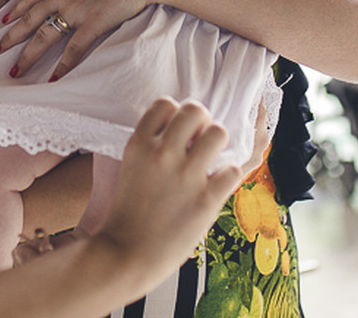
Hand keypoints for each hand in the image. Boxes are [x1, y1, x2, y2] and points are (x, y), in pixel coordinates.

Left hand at [0, 0, 170, 80]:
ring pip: (44, 36)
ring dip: (28, 56)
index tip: (2, 24)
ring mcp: (76, 9)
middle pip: (30, 20)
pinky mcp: (93, 23)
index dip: (14, 11)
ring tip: (15, 72)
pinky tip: (54, 79)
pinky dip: (62, 66)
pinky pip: (73, 49)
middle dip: (11, 38)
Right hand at [95, 99, 239, 274]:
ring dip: (218, 144)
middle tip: (200, 140)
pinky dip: (228, 176)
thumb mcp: (129, 169)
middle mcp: (163, 153)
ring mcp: (186, 176)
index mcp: (139, 145)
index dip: (175, 113)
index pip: (165, 104)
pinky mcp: (206, 199)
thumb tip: (179, 133)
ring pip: (218, 133)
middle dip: (202, 121)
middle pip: (195, 110)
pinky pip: (232, 169)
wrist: (125, 255)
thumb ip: (150, 147)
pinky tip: (217, 186)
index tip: (177, 129)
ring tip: (212, 160)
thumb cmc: (128, 213)